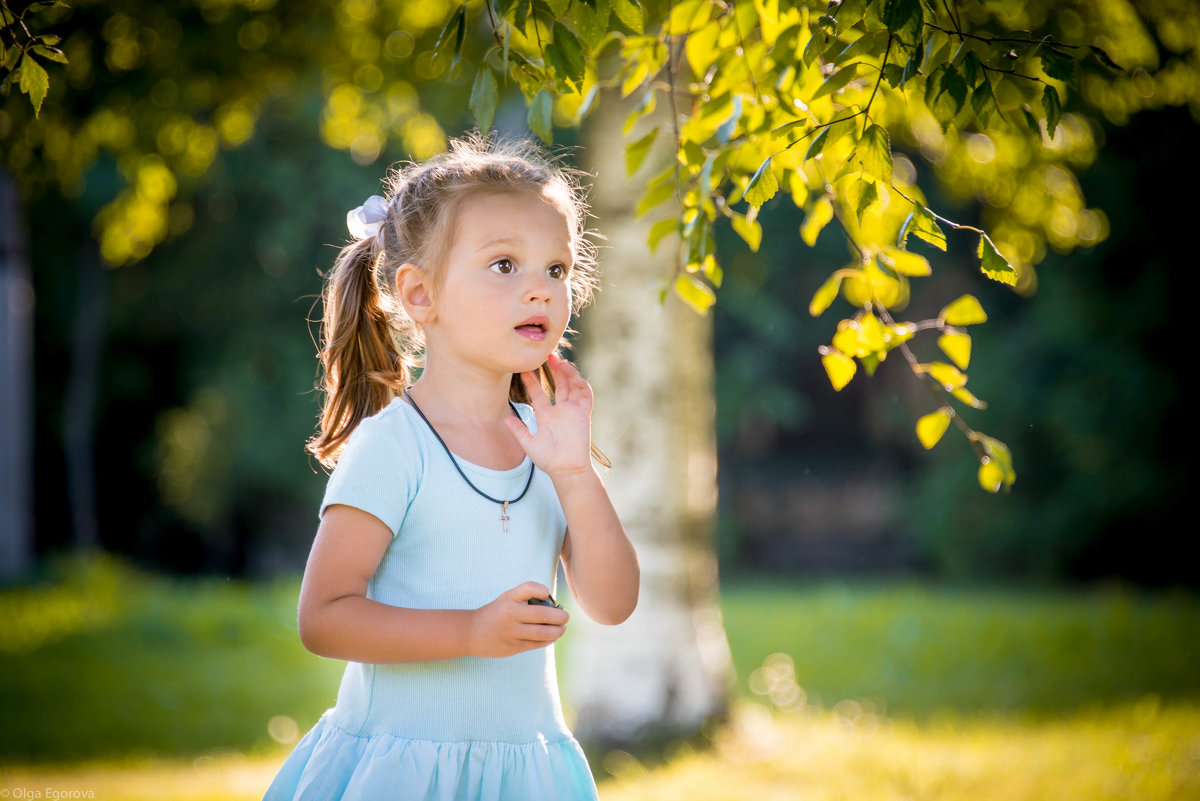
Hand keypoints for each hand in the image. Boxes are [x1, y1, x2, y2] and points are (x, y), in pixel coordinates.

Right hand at [467, 581, 568, 657]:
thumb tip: (555, 605)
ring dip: (558, 631)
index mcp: (509, 598)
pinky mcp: (513, 647)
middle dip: (560, 617)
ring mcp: (511, 632)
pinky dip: (548, 640)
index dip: (542, 590)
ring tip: (562, 629)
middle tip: (566, 617)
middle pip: (542, 614)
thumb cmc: (497, 612)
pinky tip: (552, 637)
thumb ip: (527, 597)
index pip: (529, 588)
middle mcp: (510, 614)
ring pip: (542, 633)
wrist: (472, 632)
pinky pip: (536, 644)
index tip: (547, 595)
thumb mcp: (507, 598)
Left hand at [505, 353, 593, 480]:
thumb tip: (505, 419)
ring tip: (559, 361)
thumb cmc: (548, 460)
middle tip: (545, 355)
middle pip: (558, 385)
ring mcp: (573, 411)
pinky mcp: (584, 414)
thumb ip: (519, 431)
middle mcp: (560, 411)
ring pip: (572, 386)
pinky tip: (573, 375)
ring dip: (567, 373)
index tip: (524, 370)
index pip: (538, 394)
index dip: (532, 382)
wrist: (567, 469)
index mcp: (546, 416)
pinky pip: (585, 395)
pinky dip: (581, 384)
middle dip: (553, 370)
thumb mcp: (529, 444)